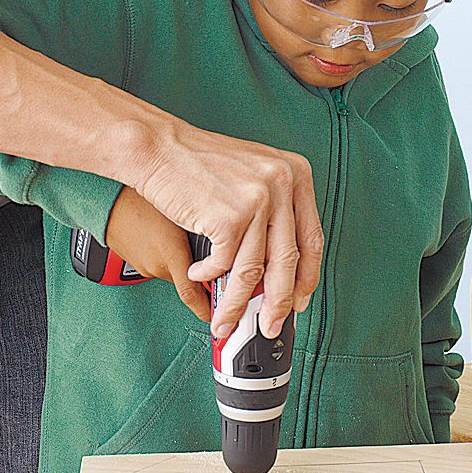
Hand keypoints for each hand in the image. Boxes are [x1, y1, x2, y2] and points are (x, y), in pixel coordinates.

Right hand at [105, 186, 209, 320]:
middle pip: (187, 279)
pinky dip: (165, 253)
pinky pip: (158, 262)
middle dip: (198, 271)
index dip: (206, 309)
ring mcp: (144, 266)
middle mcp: (157, 266)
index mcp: (170, 255)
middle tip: (206, 252)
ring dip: (179, 259)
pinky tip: (163, 233)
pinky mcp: (136, 262)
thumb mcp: (182, 211)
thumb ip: (205, 232)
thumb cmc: (145, 197)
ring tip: (176, 232)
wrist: (110, 197)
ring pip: (172, 270)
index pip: (192, 295)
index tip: (216, 317)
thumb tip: (226, 242)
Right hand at [131, 114, 323, 339]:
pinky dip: (208, 276)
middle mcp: (282, 183)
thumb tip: (279, 267)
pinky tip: (198, 274)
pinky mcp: (229, 215)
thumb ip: (274, 211)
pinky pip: (223, 264)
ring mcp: (257, 199)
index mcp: (296, 173)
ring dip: (237, 304)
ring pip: (254, 270)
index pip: (312, 238)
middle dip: (277, 303)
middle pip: (288, 260)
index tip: (298, 299)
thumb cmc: (199, 162)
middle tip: (269, 325)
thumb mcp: (252, 174)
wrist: (159, 147)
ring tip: (224, 320)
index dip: (306, 277)